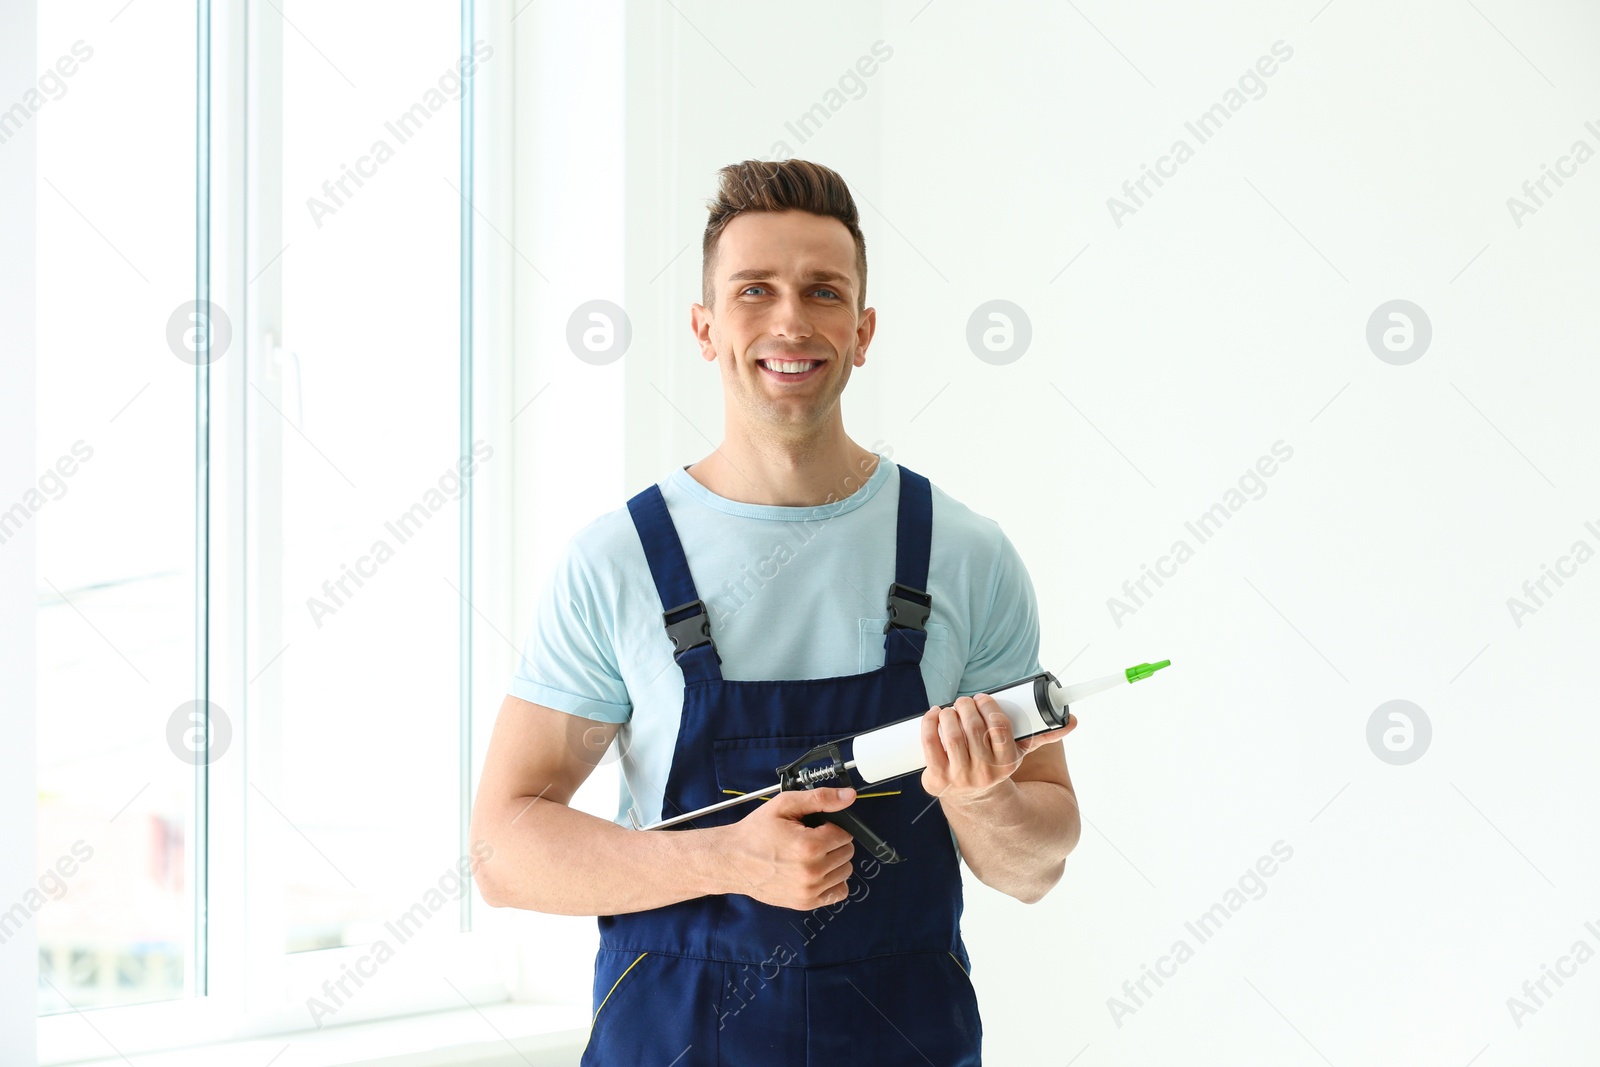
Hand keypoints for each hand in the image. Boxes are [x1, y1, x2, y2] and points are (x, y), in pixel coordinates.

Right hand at [715, 787, 857, 910]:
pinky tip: (816, 871)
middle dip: (833, 843)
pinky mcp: (806, 903)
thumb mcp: (784, 805)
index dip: (830, 827)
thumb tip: (848, 796)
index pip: (845, 834)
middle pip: (847, 853)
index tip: (814, 828)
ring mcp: (809, 891)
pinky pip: (838, 893)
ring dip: (833, 862)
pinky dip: (832, 881)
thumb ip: (820, 798)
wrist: (732, 860)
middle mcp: (812, 872)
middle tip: (810, 840)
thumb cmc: (755, 833)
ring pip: (845, 872)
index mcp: (809, 846)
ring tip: (811, 855)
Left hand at [920, 694, 1077, 804]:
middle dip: (966, 706)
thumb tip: (1072, 720)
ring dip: (948, 714)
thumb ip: (1043, 734)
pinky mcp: (936, 779)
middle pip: (972, 730)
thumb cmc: (997, 765)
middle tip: (965, 701)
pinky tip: (933, 714)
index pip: (999, 729)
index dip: (989, 707)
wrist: (975, 799)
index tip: (982, 698)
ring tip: (951, 708)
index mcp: (1005, 764)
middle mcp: (982, 774)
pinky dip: (928, 725)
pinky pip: (929, 746)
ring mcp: (958, 778)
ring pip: (951, 736)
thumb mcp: (1019, 752)